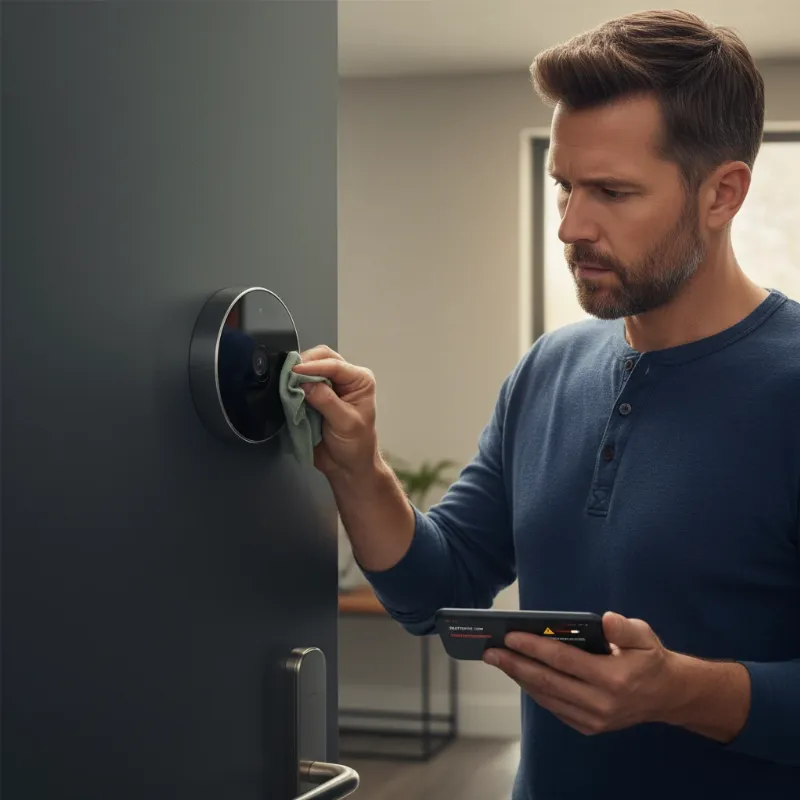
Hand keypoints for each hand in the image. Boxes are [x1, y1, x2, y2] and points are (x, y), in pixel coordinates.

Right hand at [291, 345, 378, 477]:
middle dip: (305, 364)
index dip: (313, 365)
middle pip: (322, 358)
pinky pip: (302, 382)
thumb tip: (305, 383)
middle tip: (288, 374)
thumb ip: (326, 401)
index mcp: (359, 380)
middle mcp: (346, 378)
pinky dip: (294, 383)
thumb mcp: (345, 423)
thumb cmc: (355, 445)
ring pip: (311, 366)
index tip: (294, 371)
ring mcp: (330, 386)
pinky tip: (286, 388)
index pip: (335, 365)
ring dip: (298, 373)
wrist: (347, 466)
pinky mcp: (315, 395)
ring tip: (285, 380)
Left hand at [483, 612, 680, 735]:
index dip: (533, 647)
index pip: (563, 660)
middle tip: (491, 651)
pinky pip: (555, 708)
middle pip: (548, 681)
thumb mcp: (644, 636)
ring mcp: (594, 719)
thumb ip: (624, 628)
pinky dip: (535, 691)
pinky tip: (521, 675)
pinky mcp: (590, 727)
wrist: (667, 695)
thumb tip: (605, 620)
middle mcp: (601, 703)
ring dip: (520, 678)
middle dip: (515, 664)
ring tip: (500, 660)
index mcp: (613, 678)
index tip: (510, 635)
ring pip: (548, 697)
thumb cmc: (649, 658)